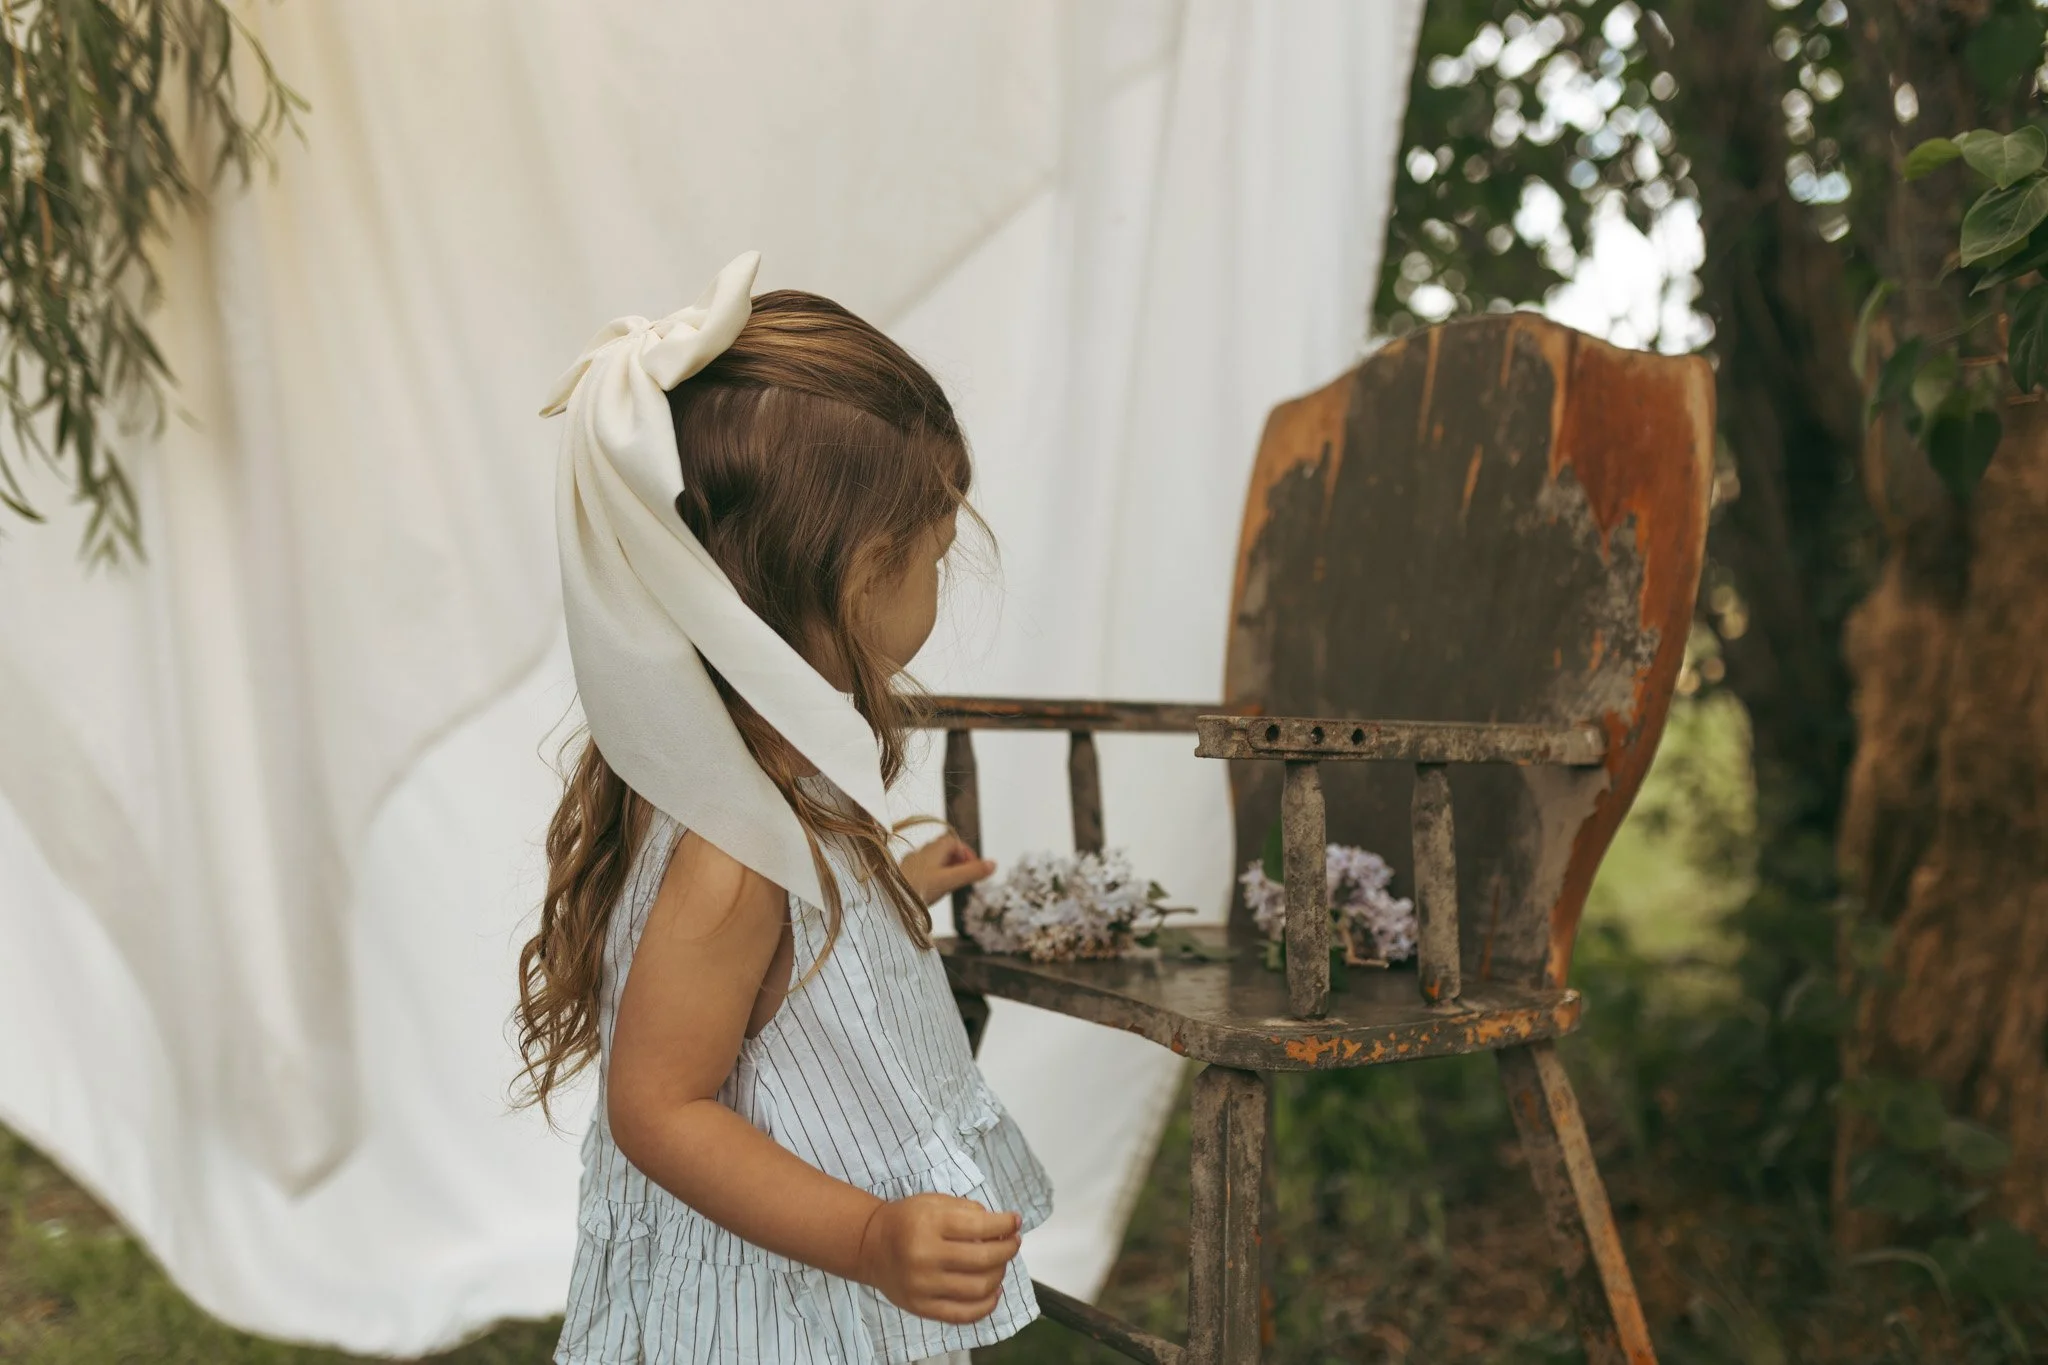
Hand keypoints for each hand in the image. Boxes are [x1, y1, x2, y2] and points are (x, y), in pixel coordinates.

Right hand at [857, 1194, 1021, 1323]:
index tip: (1016, 1222)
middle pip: (984, 1259)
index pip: (981, 1226)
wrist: (870, 1246)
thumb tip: (1002, 1227)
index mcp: (929, 1223)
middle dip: (1007, 1250)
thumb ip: (968, 1210)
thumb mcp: (934, 1202)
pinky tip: (994, 1292)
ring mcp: (923, 1286)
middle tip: (1013, 1243)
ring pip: (979, 1288)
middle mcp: (925, 1255)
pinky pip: (964, 1314)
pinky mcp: (922, 1307)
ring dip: (1000, 1275)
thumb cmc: (907, 1220)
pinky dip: (987, 1306)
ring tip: (1000, 1265)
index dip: (1006, 1225)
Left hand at [900, 832, 995, 904]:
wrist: (887, 902)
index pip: (953, 841)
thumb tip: (993, 863)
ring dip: (944, 869)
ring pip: (931, 861)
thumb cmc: (917, 889)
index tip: (974, 868)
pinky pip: (920, 871)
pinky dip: (931, 877)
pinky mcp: (902, 876)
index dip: (966, 852)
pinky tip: (931, 892)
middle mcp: (920, 853)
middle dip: (956, 861)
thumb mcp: (949, 881)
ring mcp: (909, 864)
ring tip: (950, 885)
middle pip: (942, 849)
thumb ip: (971, 872)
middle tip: (964, 877)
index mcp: (932, 849)